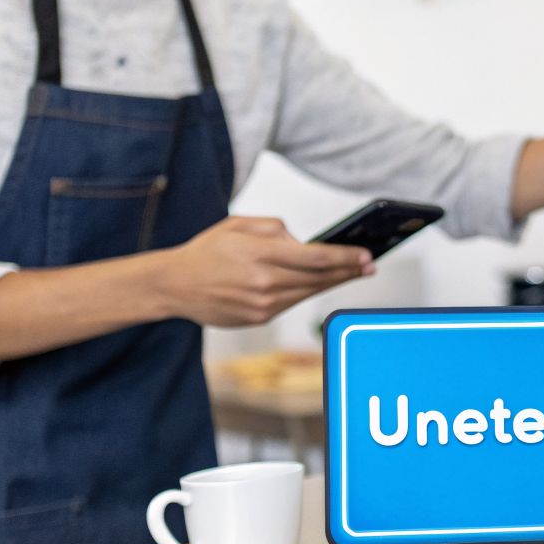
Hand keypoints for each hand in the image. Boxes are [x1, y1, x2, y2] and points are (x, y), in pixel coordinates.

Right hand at [157, 216, 372, 325]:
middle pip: (319, 278)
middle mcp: (264, 282)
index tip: (366, 256)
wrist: (174, 285)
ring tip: (351, 273)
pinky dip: (304, 292)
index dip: (346, 258)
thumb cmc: (208, 251)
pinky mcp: (257, 318)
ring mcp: (261, 304)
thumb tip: (304, 244)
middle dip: (348, 272)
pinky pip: (290, 303)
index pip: (316, 257)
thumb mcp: (239, 225)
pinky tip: (316, 284)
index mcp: (261, 253)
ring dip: (332, 283)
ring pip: (308, 293)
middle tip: (370, 266)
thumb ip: (277, 229)